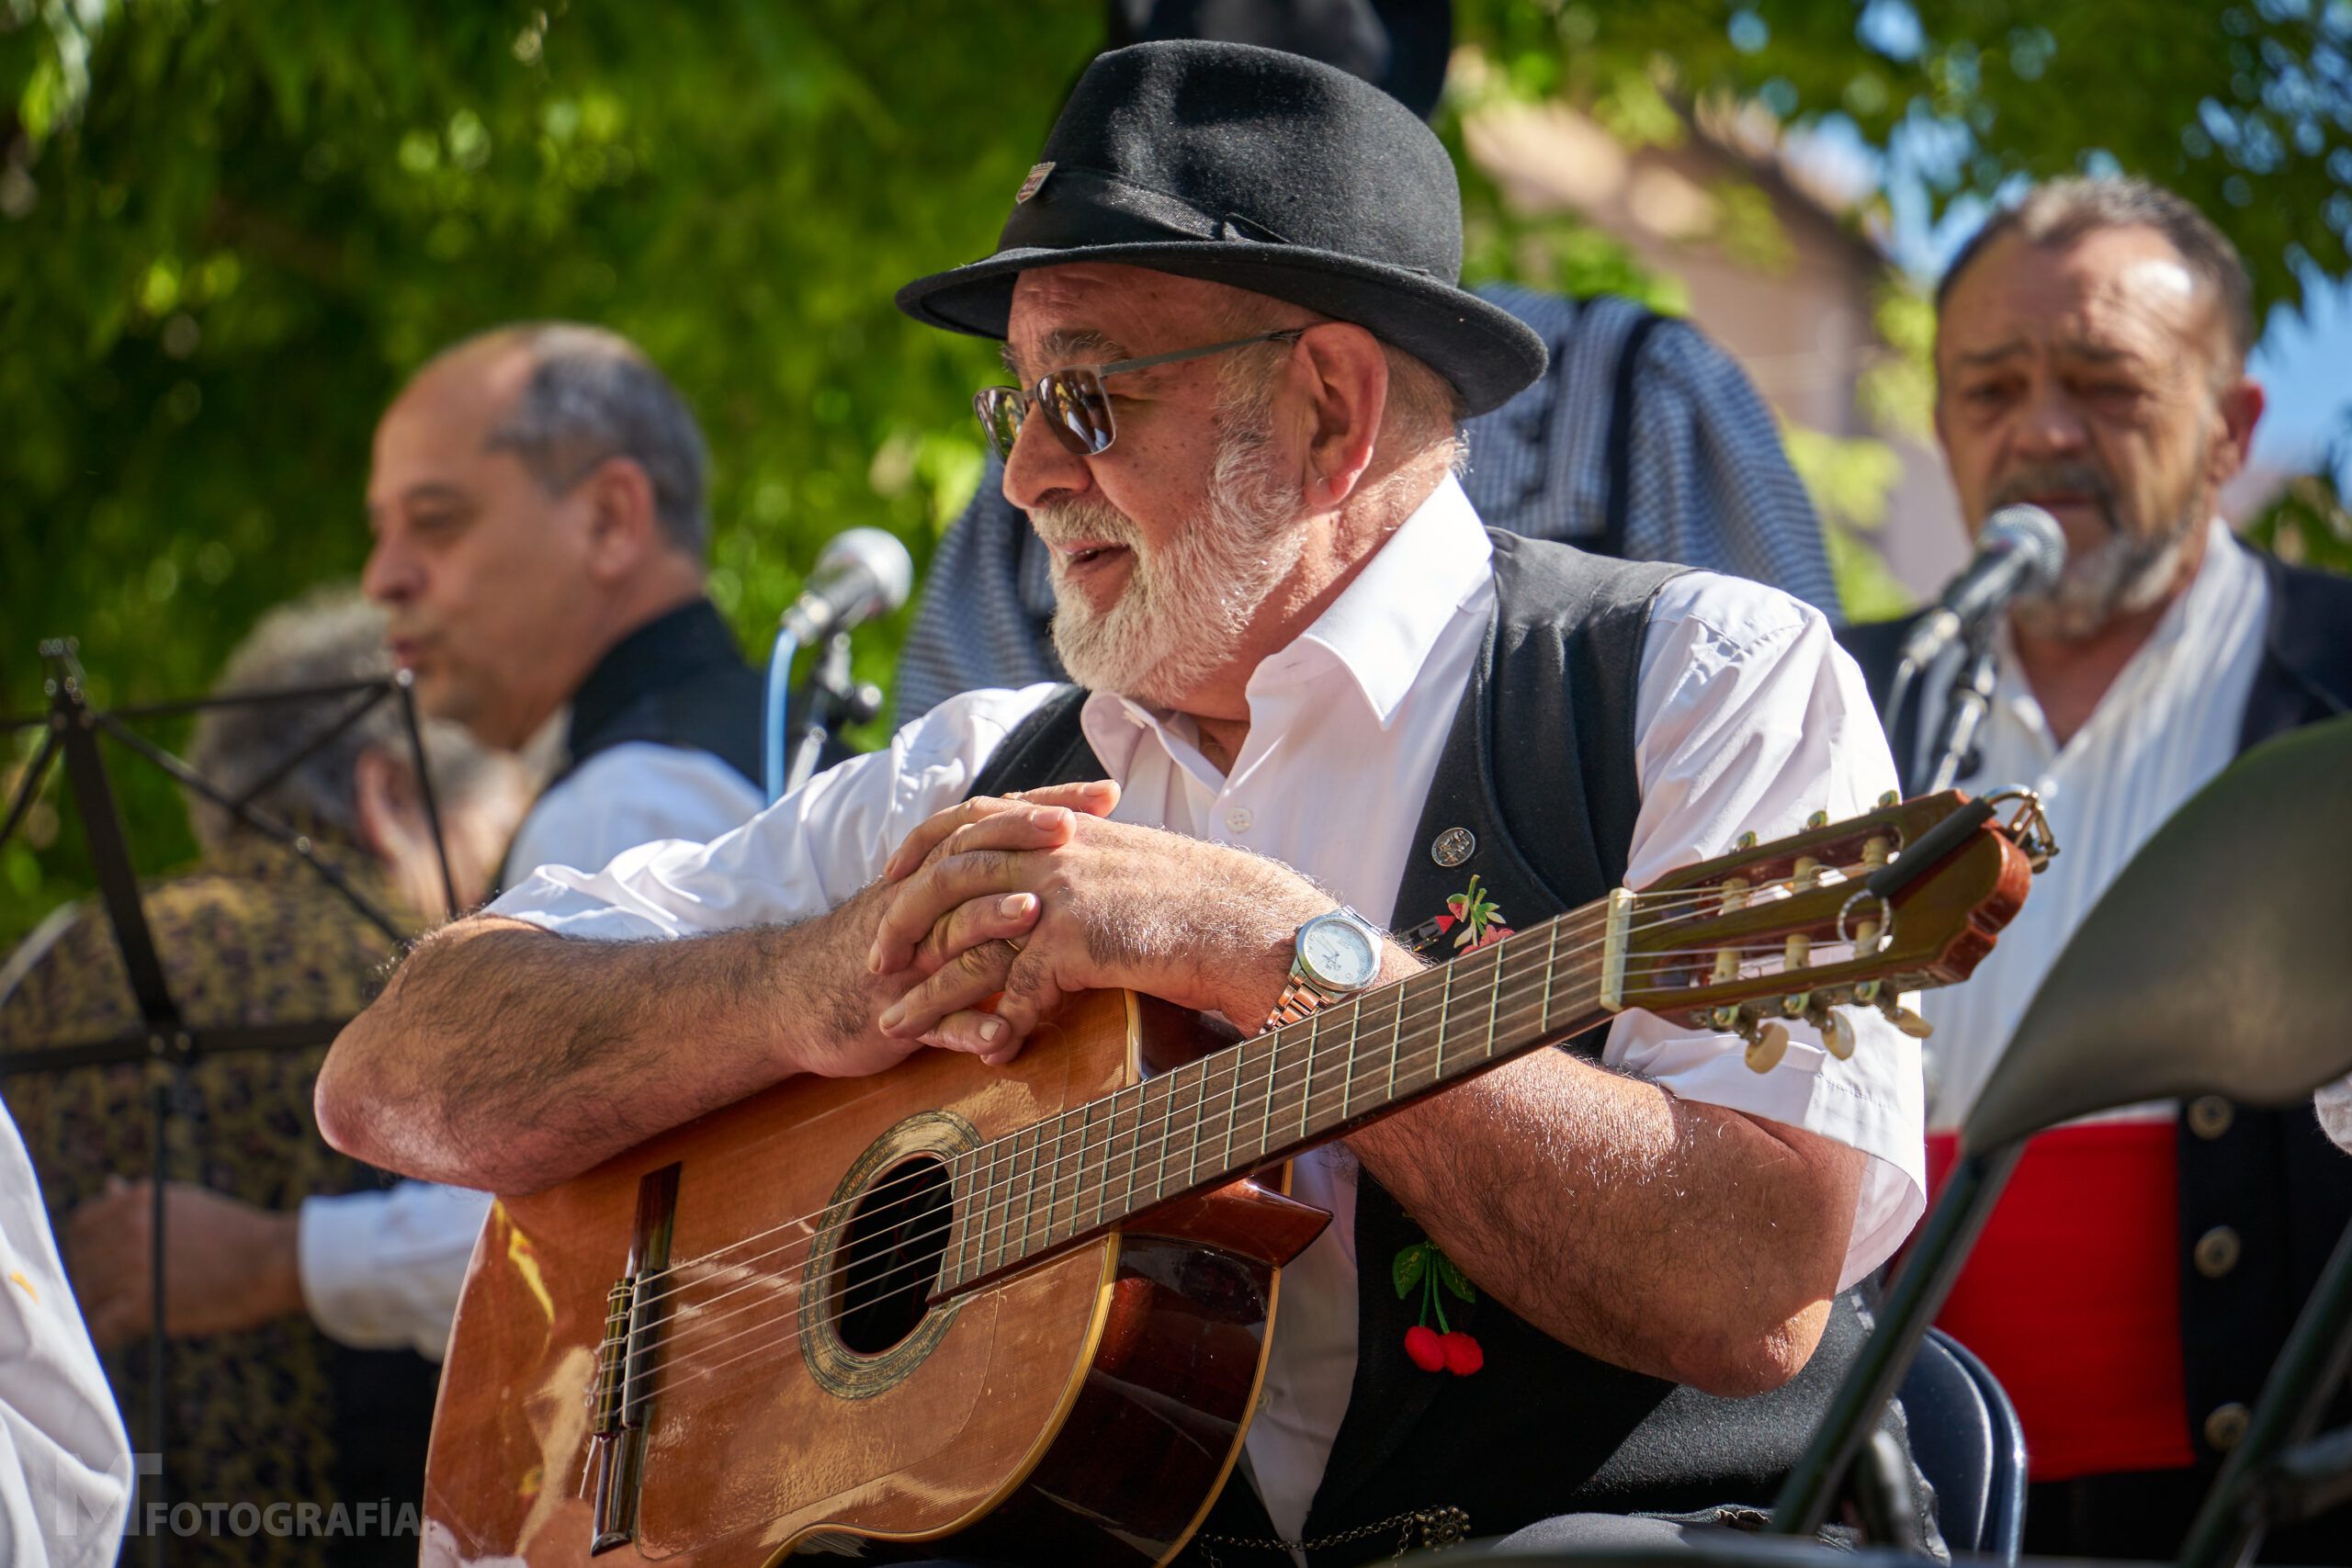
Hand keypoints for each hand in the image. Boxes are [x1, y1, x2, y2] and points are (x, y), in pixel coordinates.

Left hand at [65, 1179, 304, 1349]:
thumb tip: (109, 1186)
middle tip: (119, 1293)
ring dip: (100, 1306)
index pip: (81, 1225)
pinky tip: (125, 1332)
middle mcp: (128, 1231)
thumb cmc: (236, 1232)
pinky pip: (100, 1326)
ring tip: (125, 1315)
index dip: (86, 1246)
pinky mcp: (141, 1306)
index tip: (104, 1260)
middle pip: (80, 1263)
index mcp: (137, 1202)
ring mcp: (132, 1269)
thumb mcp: (185, 1202)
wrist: (275, 1260)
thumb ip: (139, 1199)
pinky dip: (106, 1334)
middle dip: (94, 1279)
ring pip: (87, 1296)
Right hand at [780, 781, 1124, 1081]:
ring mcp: (907, 958)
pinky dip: (965, 1028)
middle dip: (1018, 839)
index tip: (1105, 794)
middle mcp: (919, 905)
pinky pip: (932, 1021)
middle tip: (1069, 830)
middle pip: (967, 858)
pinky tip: (1002, 1036)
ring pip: (947, 932)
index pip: (993, 823)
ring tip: (1033, 913)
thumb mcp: (930, 899)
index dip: (1046, 805)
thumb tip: (1068, 843)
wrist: (795, 995)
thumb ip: (986, 870)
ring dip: (988, 920)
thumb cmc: (886, 944)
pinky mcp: (895, 1013)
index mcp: (933, 874)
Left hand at [866, 807, 1333, 1063]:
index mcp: (1060, 824)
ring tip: (894, 1021)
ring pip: (966, 941)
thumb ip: (1078, 861)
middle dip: (901, 919)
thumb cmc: (1197, 900)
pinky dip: (993, 1026)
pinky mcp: (1075, 938)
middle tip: (875, 959)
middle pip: (947, 876)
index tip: (889, 877)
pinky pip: (1014, 990)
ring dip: (927, 988)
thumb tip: (1044, 882)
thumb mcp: (1126, 863)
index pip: (967, 818)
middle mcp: (1052, 849)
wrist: (1245, 920)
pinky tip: (984, 1053)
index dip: (920, 848)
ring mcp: (1060, 892)